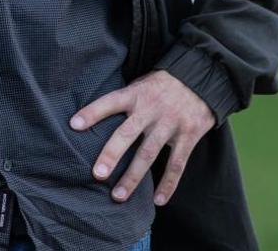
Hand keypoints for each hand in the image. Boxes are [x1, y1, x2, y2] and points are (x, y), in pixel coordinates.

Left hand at [70, 69, 214, 207]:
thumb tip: (93, 119)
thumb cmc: (163, 85)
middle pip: (128, 133)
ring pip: (149, 153)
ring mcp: (171, 123)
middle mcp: (152, 108)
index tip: (74, 125)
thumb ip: (125, 101)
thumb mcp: (142, 84)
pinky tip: (158, 200)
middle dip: (112, 154)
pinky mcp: (189, 135)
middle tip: (98, 175)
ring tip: (117, 197)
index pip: (111, 101)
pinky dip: (168, 183)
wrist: (203, 76)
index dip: (92, 112)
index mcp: (137, 94)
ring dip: (133, 177)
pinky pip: (177, 163)